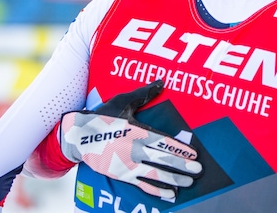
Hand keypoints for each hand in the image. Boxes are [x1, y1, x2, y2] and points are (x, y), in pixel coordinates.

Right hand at [59, 80, 202, 199]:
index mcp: (137, 133)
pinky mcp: (122, 176)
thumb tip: (162, 81)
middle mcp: (134, 151)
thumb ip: (144, 94)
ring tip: (188, 182)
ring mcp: (128, 166)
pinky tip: (170, 194)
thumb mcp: (123, 102)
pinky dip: (157, 191)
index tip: (194, 154)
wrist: (77, 136)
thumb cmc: (102, 116)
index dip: (179, 150)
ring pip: (156, 176)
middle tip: (198, 170)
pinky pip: (143, 185)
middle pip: (163, 161)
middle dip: (182, 166)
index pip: (163, 143)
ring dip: (174, 180)